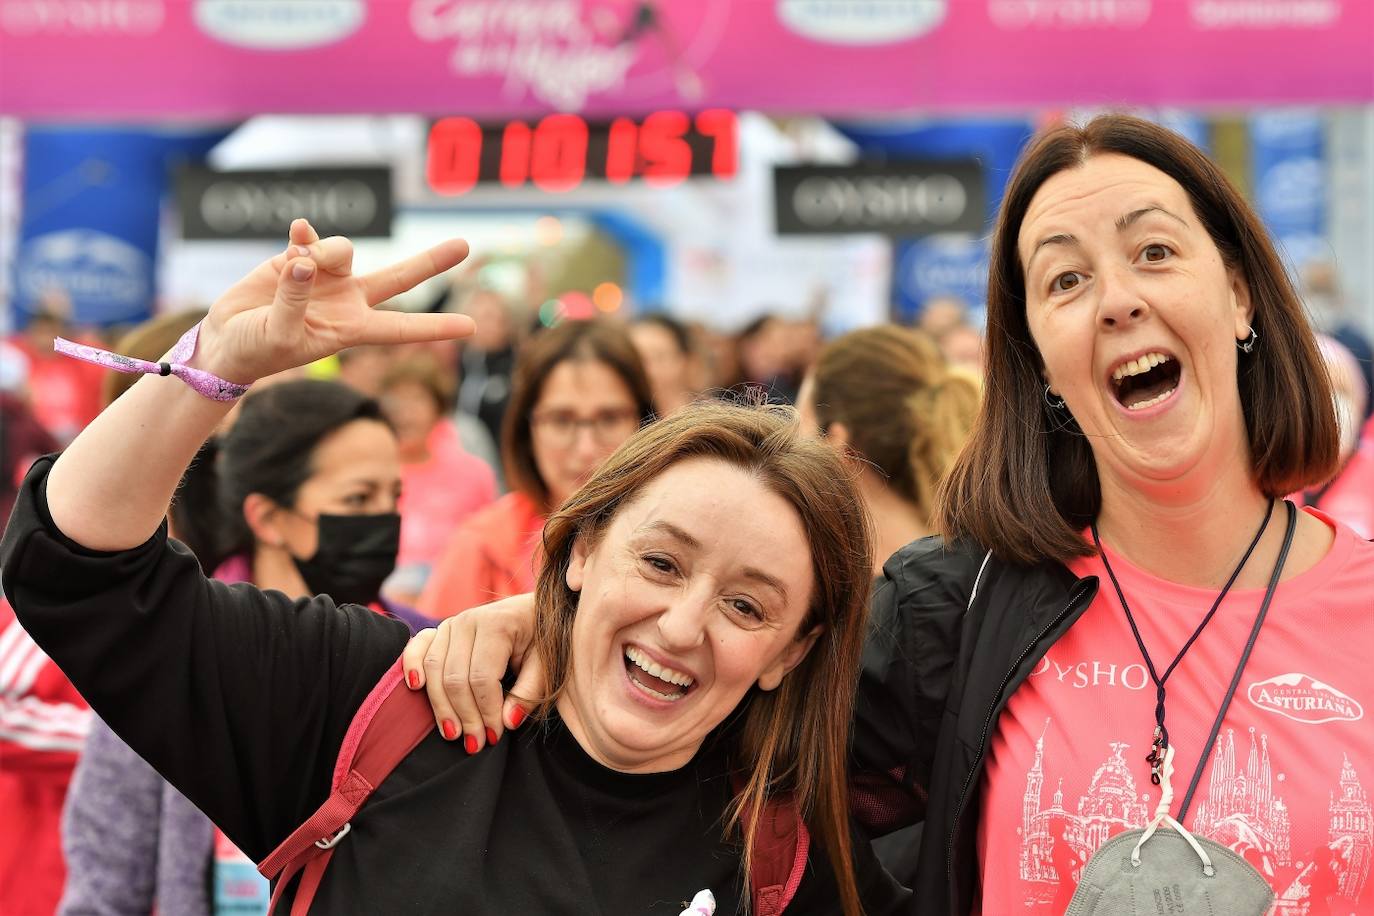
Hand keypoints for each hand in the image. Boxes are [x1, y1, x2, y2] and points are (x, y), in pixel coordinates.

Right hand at [195, 219, 473, 382]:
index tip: (471, 327)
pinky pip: (311, 237)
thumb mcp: (278, 333)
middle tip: (465, 245)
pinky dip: (305, 235)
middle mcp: (348, 299)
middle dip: (432, 261)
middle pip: (400, 277)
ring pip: (344, 250)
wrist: (229, 338)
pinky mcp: (300, 257)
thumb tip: (306, 263)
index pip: (402, 328)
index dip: (435, 327)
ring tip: (293, 271)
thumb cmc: (258, 349)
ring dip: (322, 255)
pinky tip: (298, 231)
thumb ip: (294, 299)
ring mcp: (327, 276)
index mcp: (352, 328)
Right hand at [401, 593, 543, 750]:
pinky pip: (417, 648)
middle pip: (455, 677)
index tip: (496, 735)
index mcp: (498, 624)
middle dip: (465, 715)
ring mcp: (451, 624)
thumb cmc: (543, 639)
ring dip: (441, 706)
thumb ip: (529, 692)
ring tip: (453, 733)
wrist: (534, 611)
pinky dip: (411, 665)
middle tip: (476, 743)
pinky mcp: (440, 630)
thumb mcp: (547, 664)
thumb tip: (507, 722)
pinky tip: (415, 687)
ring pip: (434, 669)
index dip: (486, 711)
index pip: (482, 677)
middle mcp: (469, 621)